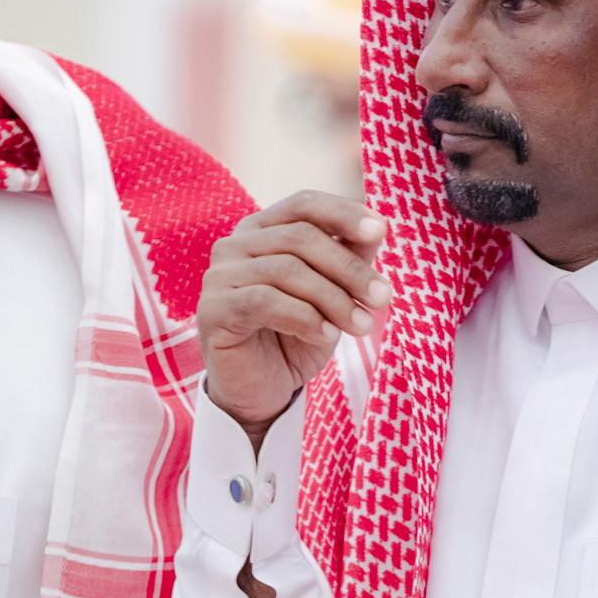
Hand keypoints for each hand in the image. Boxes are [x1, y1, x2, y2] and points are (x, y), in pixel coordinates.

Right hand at [199, 191, 389, 442]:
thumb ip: (348, 261)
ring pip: (287, 270)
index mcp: (262, 231)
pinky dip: (305, 318)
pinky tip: (326, 336)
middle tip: (383, 298)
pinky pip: (266, 302)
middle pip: (300, 238)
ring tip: (361, 327)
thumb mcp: (332, 296)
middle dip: (349, 269)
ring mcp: (219, 276)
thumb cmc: (296, 339)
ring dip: (334, 299)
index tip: (381, 231)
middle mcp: (235, 245)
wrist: (263, 393)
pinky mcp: (214, 310)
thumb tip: (377, 228)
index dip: (343, 213)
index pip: (303, 205)